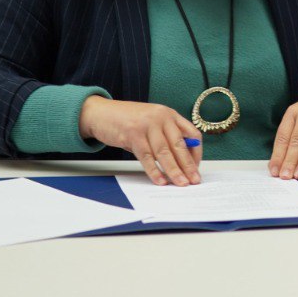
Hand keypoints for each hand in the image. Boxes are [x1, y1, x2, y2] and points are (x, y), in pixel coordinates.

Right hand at [79, 96, 202, 185]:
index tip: (195, 167)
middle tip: (194, 180)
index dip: (196, 152)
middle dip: (188, 165)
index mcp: (169, 114)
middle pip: (179, 145)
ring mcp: (147, 125)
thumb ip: (166, 137)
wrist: (101, 113)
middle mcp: (161, 117)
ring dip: (174, 170)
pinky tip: (160, 180)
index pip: (191, 134)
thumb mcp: (152, 123)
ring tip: (181, 183)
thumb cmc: (128, 120)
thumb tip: (182, 161)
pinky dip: (154, 171)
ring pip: (164, 152)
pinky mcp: (133, 134)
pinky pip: (146, 157)